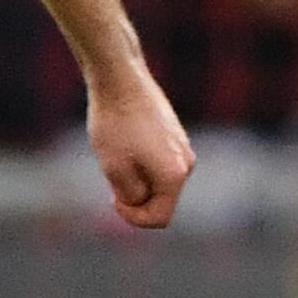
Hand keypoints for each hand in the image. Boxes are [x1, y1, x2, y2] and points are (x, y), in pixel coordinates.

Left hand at [87, 68, 195, 229]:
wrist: (121, 80)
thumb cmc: (114, 123)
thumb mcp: (113, 168)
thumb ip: (129, 195)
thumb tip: (139, 202)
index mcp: (175, 176)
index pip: (159, 217)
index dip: (133, 217)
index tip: (111, 199)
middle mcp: (187, 164)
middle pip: (161, 200)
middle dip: (135, 197)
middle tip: (110, 175)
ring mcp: (184, 149)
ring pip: (160, 181)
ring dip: (137, 178)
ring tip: (116, 154)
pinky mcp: (176, 136)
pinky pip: (160, 164)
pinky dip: (141, 163)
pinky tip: (123, 141)